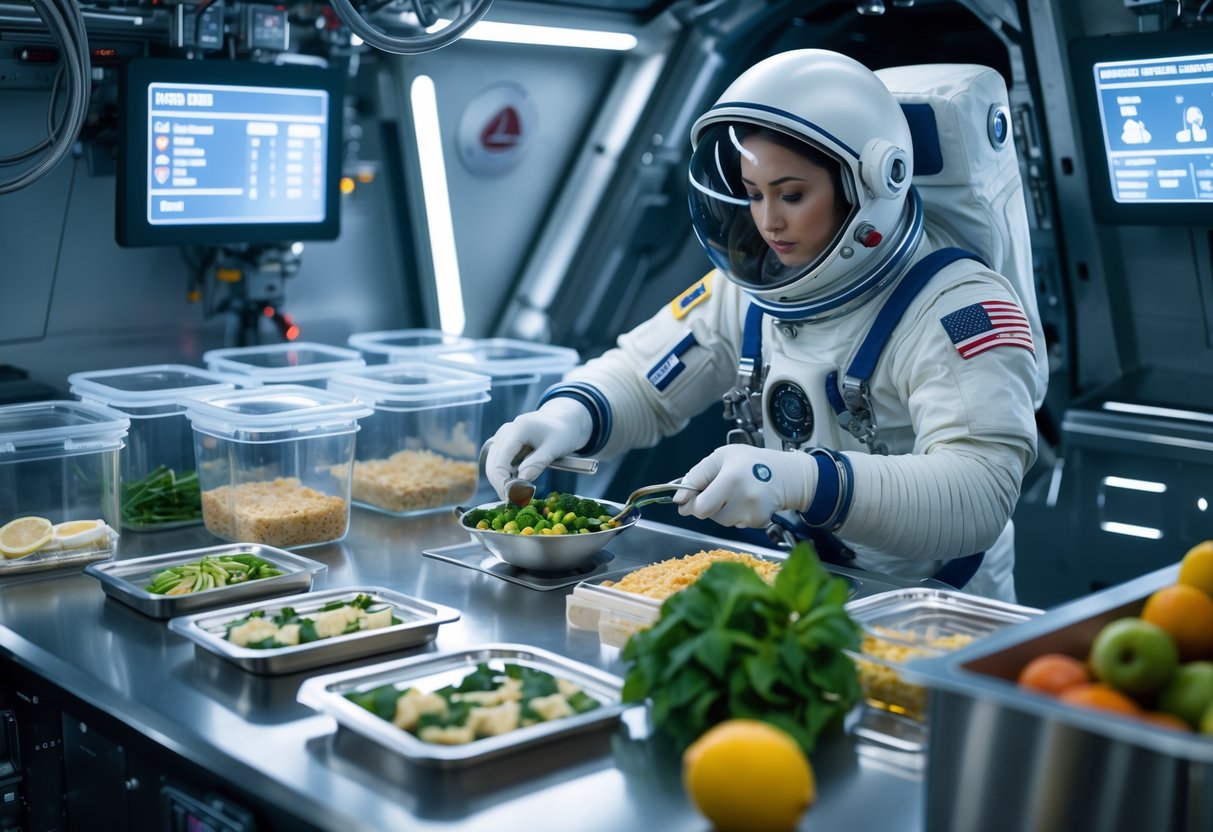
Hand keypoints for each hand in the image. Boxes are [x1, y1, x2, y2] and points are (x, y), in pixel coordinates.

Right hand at [484, 397, 592, 500]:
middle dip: (501, 485)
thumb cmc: (562, 433)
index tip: (512, 499)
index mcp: (517, 430)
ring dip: (502, 481)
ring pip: (493, 465)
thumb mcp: (555, 448)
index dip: (502, 483)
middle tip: (515, 502)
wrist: (562, 420)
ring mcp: (502, 437)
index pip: (500, 461)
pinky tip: (517, 484)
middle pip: (492, 464)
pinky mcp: (504, 443)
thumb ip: (537, 463)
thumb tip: (521, 482)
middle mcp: (505, 432)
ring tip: (518, 495)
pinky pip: (499, 462)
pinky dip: (505, 475)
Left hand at [674, 445, 817, 527]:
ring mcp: (753, 512)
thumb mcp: (720, 457)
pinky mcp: (760, 522)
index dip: (691, 504)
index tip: (689, 500)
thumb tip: (679, 499)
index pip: (701, 506)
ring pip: (722, 521)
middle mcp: (744, 498)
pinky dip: (737, 516)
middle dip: (707, 505)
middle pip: (709, 515)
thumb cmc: (750, 461)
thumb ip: (696, 476)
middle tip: (718, 491)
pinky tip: (747, 502)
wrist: (785, 474)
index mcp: (731, 478)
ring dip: (722, 511)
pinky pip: (737, 525)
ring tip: (736, 494)